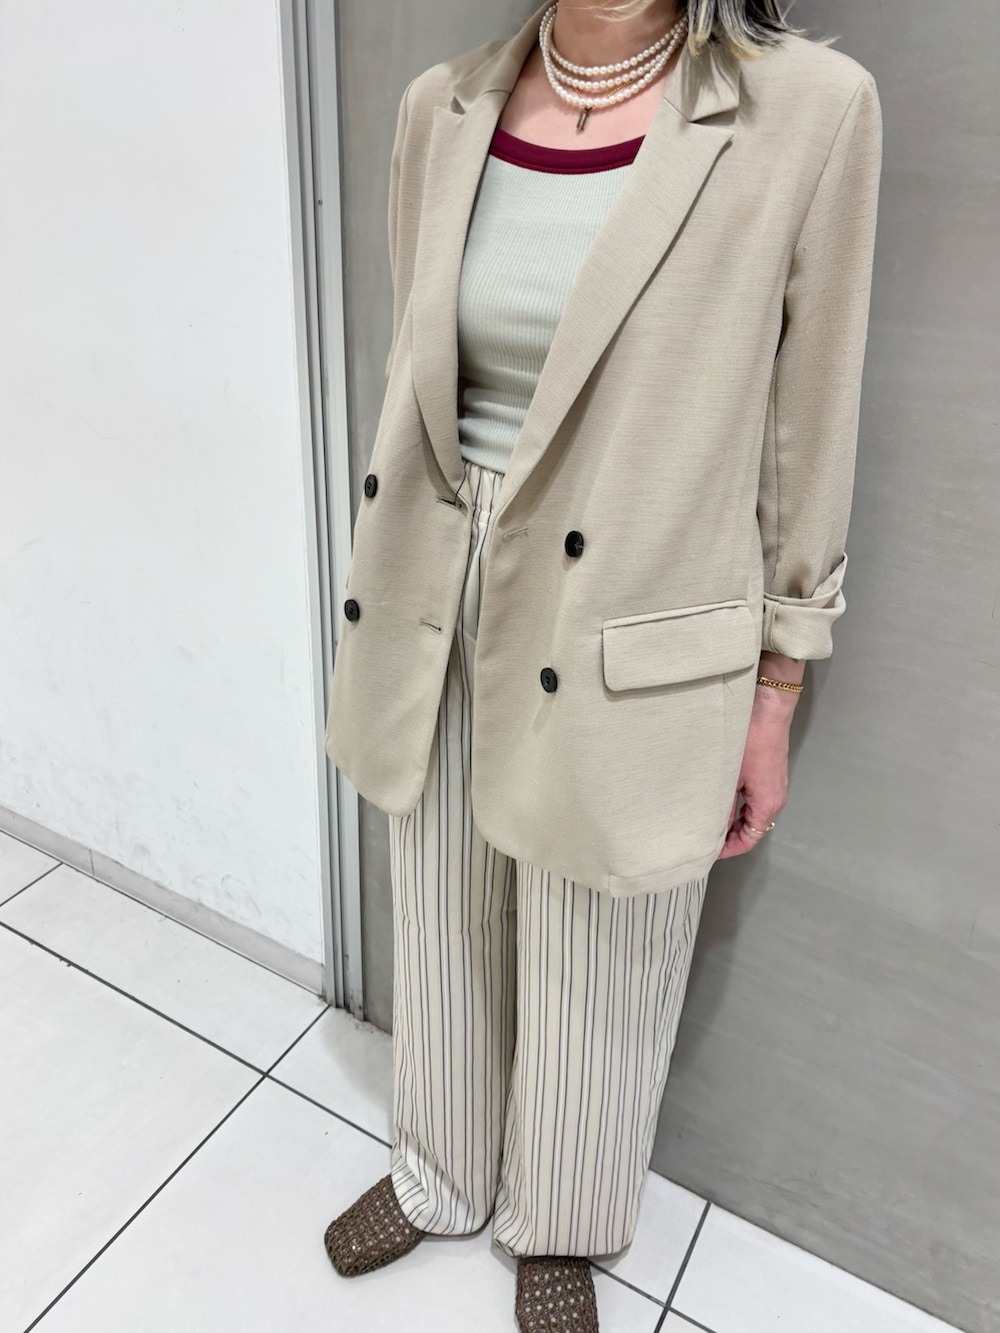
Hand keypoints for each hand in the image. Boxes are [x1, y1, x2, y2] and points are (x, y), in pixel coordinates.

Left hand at [717, 688, 791, 858]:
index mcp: (768, 804)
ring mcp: (774, 786)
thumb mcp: (730, 776)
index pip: (750, 839)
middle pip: (751, 828)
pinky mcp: (769, 774)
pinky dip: (737, 804)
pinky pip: (753, 798)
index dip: (729, 848)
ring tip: (706, 818)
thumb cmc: (750, 740)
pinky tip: (718, 797)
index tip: (708, 850)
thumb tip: (711, 826)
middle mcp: (775, 799)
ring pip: (751, 813)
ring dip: (732, 819)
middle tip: (702, 835)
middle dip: (728, 836)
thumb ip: (722, 804)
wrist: (768, 707)